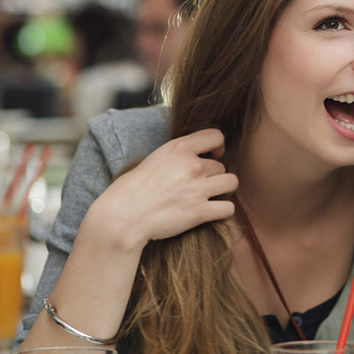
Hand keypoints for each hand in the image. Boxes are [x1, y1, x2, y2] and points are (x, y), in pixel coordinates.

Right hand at [88, 128, 237, 250]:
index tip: (211, 156)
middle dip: (213, 176)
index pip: (216, 136)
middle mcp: (191, 165)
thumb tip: (202, 154)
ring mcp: (197, 189)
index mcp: (178, 148)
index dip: (218, 147)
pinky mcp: (199, 212)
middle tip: (199, 187)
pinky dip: (223, 211)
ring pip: (231, 183)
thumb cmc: (133, 190)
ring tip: (209, 197)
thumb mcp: (155, 159)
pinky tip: (211, 212)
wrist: (122, 218)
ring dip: (223, 191)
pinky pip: (229, 208)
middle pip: (222, 166)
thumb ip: (179, 154)